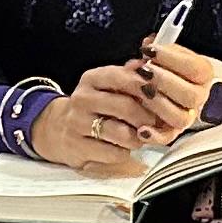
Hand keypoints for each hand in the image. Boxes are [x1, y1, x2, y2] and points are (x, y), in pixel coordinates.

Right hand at [39, 57, 202, 164]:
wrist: (59, 128)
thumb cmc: (95, 106)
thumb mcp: (108, 86)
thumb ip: (132, 78)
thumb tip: (154, 69)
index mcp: (92, 78)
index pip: (124, 77)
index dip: (147, 87)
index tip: (161, 95)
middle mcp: (82, 98)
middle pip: (126, 107)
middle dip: (148, 117)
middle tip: (156, 122)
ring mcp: (77, 124)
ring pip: (122, 133)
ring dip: (138, 137)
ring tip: (140, 135)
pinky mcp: (77, 148)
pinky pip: (114, 153)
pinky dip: (125, 152)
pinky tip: (123, 147)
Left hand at [133, 39, 221, 136]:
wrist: (183, 87)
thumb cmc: (173, 68)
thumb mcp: (170, 53)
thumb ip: (160, 48)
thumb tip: (148, 43)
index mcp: (203, 75)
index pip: (194, 68)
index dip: (170, 58)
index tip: (149, 50)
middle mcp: (199, 97)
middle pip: (189, 95)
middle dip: (163, 81)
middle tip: (143, 71)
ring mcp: (187, 116)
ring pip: (179, 117)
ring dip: (158, 104)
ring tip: (140, 91)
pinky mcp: (172, 131)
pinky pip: (167, 138)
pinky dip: (154, 135)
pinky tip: (141, 128)